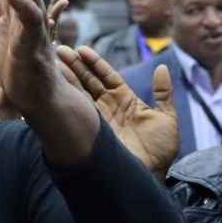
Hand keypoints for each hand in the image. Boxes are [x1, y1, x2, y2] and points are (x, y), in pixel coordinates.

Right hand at [58, 45, 178, 178]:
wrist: (151, 173)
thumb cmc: (161, 149)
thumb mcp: (167, 118)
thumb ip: (163, 93)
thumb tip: (162, 68)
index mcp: (126, 99)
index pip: (107, 75)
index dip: (94, 62)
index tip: (82, 49)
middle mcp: (109, 106)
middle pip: (89, 80)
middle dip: (75, 65)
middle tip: (60, 50)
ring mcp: (99, 117)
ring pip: (81, 92)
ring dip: (67, 77)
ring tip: (54, 62)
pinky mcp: (93, 128)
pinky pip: (80, 109)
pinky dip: (69, 96)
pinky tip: (58, 84)